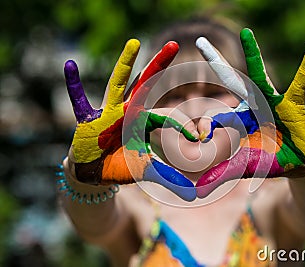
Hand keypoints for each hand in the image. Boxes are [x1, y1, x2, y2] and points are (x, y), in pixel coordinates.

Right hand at [65, 39, 197, 200]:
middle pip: (145, 86)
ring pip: (116, 85)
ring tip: (134, 43)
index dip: (181, 127)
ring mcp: (107, 113)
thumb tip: (193, 196)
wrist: (93, 172)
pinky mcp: (87, 120)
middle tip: (173, 45)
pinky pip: (78, 101)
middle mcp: (127, 112)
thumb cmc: (120, 165)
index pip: (165, 118)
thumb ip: (167, 179)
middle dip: (158, 66)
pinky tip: (69, 65)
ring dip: (124, 65)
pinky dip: (73, 85)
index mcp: (142, 122)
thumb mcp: (144, 172)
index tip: (197, 137)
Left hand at [195, 29, 304, 197]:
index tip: (201, 136)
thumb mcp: (245, 167)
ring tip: (246, 33)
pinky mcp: (293, 105)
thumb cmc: (271, 161)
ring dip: (253, 55)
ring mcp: (272, 102)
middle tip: (201, 41)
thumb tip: (197, 191)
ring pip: (259, 77)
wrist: (301, 163)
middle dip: (216, 61)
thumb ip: (222, 174)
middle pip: (231, 81)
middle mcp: (252, 106)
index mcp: (239, 120)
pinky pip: (300, 85)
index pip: (217, 116)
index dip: (209, 127)